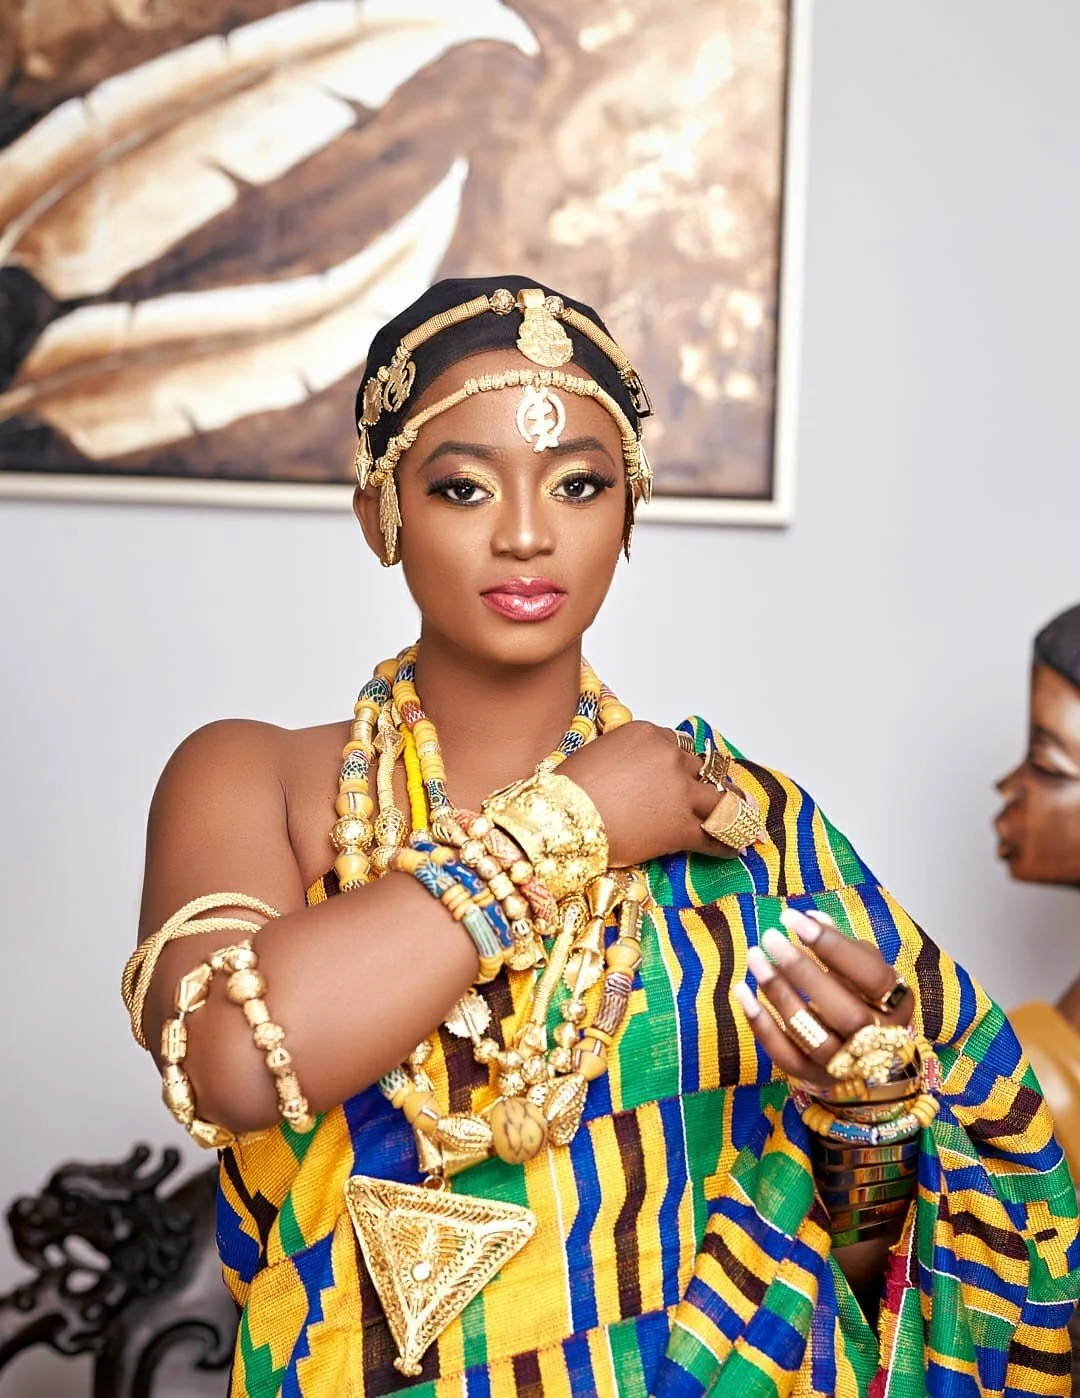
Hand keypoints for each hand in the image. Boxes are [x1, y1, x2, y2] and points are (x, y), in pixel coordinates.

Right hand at [558, 721, 753, 866]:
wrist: (559, 821)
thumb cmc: (566, 793)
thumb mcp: (598, 756)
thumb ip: (626, 759)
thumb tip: (635, 776)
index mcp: (648, 734)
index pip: (678, 746)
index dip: (684, 765)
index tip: (689, 775)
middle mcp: (671, 758)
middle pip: (703, 770)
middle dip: (709, 785)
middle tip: (720, 797)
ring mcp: (680, 792)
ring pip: (722, 800)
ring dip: (733, 812)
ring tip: (742, 823)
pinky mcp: (681, 827)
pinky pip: (716, 836)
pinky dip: (728, 844)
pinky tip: (734, 849)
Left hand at [734, 907, 914, 1088]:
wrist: (867, 1055)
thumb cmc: (863, 997)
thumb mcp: (864, 968)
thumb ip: (842, 945)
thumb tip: (812, 917)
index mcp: (897, 1004)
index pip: (871, 976)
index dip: (833, 946)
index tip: (795, 919)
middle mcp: (879, 1040)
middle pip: (844, 1012)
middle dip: (803, 972)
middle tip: (771, 938)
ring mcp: (847, 1064)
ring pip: (814, 1036)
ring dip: (780, 995)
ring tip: (755, 958)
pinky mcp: (816, 1078)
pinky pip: (786, 1057)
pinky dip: (762, 1026)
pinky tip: (743, 994)